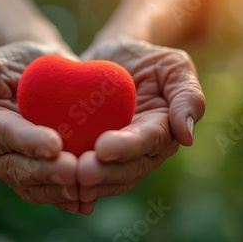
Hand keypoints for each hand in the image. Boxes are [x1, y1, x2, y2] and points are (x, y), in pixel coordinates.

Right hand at [0, 42, 81, 212]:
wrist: (43, 68)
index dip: (28, 143)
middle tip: (73, 170)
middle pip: (21, 170)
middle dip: (47, 172)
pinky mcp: (50, 171)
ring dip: (61, 189)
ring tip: (85, 182)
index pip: (4, 138)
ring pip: (39, 187)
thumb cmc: (9, 63)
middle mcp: (3, 156)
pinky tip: (90, 198)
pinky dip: (73, 196)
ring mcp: (27, 167)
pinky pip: (58, 191)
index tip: (53, 145)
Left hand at [77, 38, 205, 213]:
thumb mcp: (173, 66)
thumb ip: (187, 96)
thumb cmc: (145, 58)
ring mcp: (118, 157)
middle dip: (105, 173)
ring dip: (89, 183)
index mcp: (164, 130)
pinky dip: (73, 180)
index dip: (128, 147)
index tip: (104, 148)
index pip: (149, 142)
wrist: (111, 59)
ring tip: (67, 177)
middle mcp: (143, 151)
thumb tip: (187, 136)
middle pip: (127, 169)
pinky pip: (87, 173)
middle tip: (81, 171)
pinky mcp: (94, 156)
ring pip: (107, 178)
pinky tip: (55, 180)